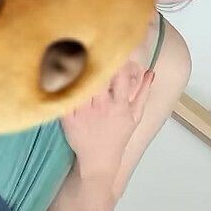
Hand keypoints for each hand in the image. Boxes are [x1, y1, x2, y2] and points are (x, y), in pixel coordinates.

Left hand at [62, 61, 154, 178]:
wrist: (99, 161)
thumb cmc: (118, 136)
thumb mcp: (135, 115)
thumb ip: (143, 93)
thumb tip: (150, 72)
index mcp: (119, 104)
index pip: (120, 76)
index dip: (118, 61)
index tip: (114, 51)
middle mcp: (102, 107)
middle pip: (97, 77)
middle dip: (95, 62)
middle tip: (90, 49)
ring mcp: (83, 112)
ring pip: (79, 84)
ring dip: (77, 69)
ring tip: (74, 55)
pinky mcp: (68, 118)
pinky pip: (63, 97)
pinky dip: (61, 85)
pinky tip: (60, 73)